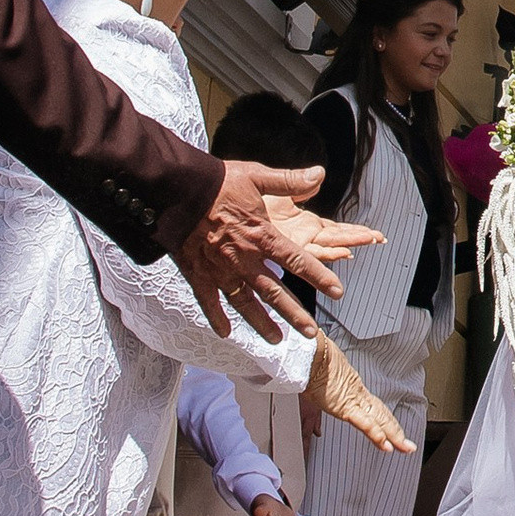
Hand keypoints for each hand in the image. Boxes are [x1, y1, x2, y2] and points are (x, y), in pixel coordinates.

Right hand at [178, 164, 378, 338]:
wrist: (176, 191)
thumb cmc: (217, 182)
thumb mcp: (257, 177)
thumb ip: (289, 182)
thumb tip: (320, 174)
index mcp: (262, 237)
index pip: (298, 261)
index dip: (320, 277)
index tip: (337, 292)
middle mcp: (244, 260)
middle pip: (275, 293)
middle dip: (295, 315)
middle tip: (311, 333)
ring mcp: (220, 270)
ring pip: (246, 304)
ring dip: (262, 324)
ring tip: (277, 340)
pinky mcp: (198, 274)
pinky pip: (209, 302)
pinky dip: (217, 318)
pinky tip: (225, 333)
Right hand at [308, 334, 415, 452]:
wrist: (309, 354)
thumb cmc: (311, 361)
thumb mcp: (317, 378)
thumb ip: (318, 386)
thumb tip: (312, 388)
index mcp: (352, 387)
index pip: (374, 408)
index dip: (385, 420)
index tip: (393, 431)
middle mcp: (357, 394)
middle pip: (382, 415)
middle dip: (396, 431)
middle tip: (408, 445)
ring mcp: (353, 400)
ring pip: (379, 420)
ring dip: (394, 436)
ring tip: (405, 448)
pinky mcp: (345, 406)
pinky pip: (364, 423)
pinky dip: (376, 434)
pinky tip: (385, 444)